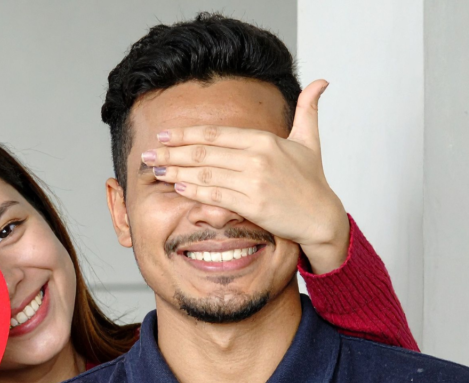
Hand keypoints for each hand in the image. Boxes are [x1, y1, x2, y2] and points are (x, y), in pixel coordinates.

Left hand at [141, 79, 349, 273]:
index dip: (185, 134)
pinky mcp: (252, 205)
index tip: (162, 135)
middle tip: (146, 154)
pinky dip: (193, 191)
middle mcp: (257, 158)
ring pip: (205, 173)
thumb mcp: (310, 140)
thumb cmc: (312, 180)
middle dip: (170, 153)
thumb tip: (320, 81)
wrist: (321, 216)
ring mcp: (254, 182)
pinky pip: (215, 195)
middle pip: (203, 152)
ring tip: (154, 170)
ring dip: (175, 172)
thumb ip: (308, 110)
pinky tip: (177, 188)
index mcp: (264, 140)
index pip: (214, 134)